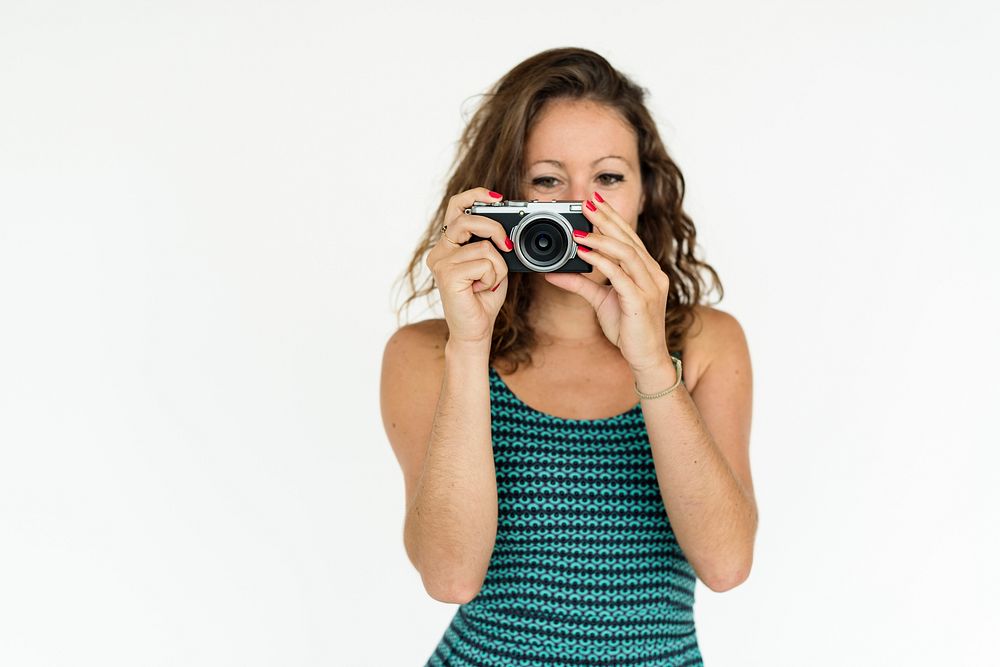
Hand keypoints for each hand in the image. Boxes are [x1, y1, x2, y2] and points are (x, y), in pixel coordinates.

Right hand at [424, 186, 513, 346]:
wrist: (475, 330)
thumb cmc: (483, 298)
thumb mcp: (493, 263)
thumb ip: (493, 243)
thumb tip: (507, 226)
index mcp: (448, 245)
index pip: (456, 206)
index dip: (475, 195)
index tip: (497, 198)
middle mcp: (439, 251)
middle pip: (467, 218)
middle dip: (494, 228)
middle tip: (506, 246)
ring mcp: (440, 262)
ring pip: (483, 246)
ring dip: (497, 266)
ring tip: (488, 281)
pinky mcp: (447, 275)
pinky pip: (483, 263)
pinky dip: (492, 276)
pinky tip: (481, 289)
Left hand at [543, 191, 671, 371]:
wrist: (646, 358)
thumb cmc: (629, 330)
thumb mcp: (601, 302)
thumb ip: (580, 285)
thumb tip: (555, 273)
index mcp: (647, 270)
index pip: (629, 237)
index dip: (612, 217)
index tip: (594, 202)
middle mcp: (653, 274)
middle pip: (629, 238)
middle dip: (606, 218)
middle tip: (586, 203)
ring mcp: (650, 286)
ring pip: (626, 252)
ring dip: (601, 238)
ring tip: (580, 230)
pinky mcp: (640, 301)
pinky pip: (619, 275)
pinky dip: (600, 261)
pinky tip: (583, 254)